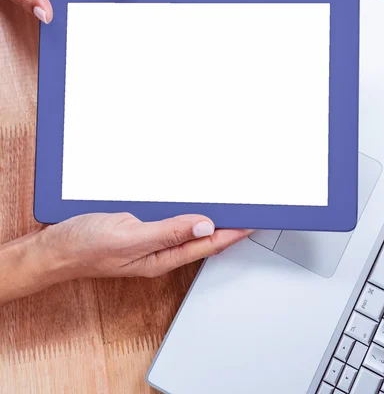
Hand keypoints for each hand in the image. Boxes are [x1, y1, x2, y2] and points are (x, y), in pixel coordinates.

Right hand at [37, 213, 251, 279]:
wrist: (54, 248)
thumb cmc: (85, 247)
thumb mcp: (128, 238)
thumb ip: (167, 232)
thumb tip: (204, 225)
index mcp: (160, 258)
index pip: (207, 244)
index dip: (233, 232)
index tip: (253, 219)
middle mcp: (159, 251)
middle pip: (202, 238)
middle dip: (227, 225)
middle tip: (248, 209)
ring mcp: (149, 239)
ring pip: (187, 227)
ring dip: (208, 216)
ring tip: (230, 205)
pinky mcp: (138, 228)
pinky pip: (170, 219)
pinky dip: (185, 210)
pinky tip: (190, 201)